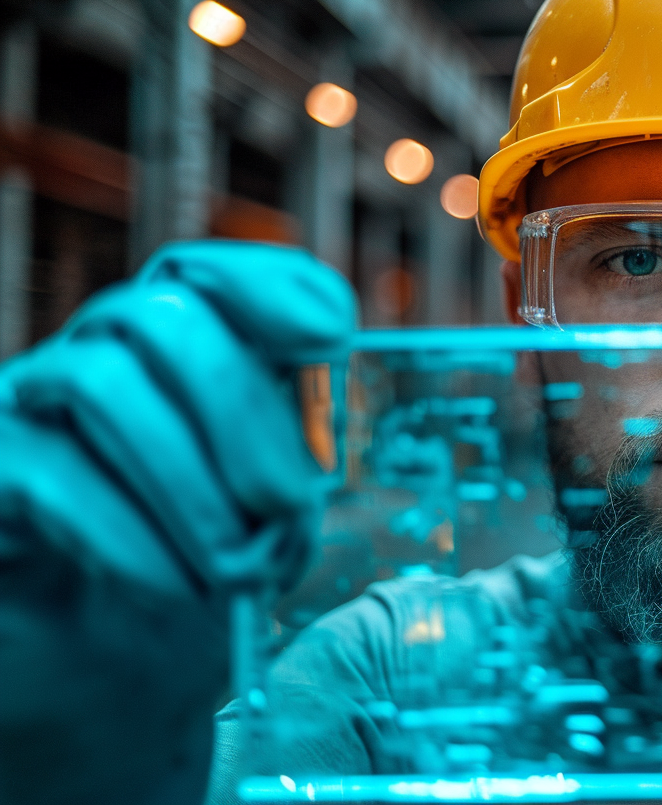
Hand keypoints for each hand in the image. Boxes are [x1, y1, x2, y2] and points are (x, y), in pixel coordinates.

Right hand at [0, 240, 354, 804]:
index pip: (216, 275)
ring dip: (189, 484)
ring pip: (100, 377)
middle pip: (163, 313)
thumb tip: (289, 488)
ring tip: (233, 571)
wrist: (113, 686)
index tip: (331, 338)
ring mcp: (28, 408)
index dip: (271, 286)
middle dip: (241, 411)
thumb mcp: (271, 534)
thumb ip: (287, 484)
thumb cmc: (200, 588)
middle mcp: (100, 357)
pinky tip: (171, 586)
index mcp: (185, 357)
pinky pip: (42, 468)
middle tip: (287, 505)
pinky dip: (125, 532)